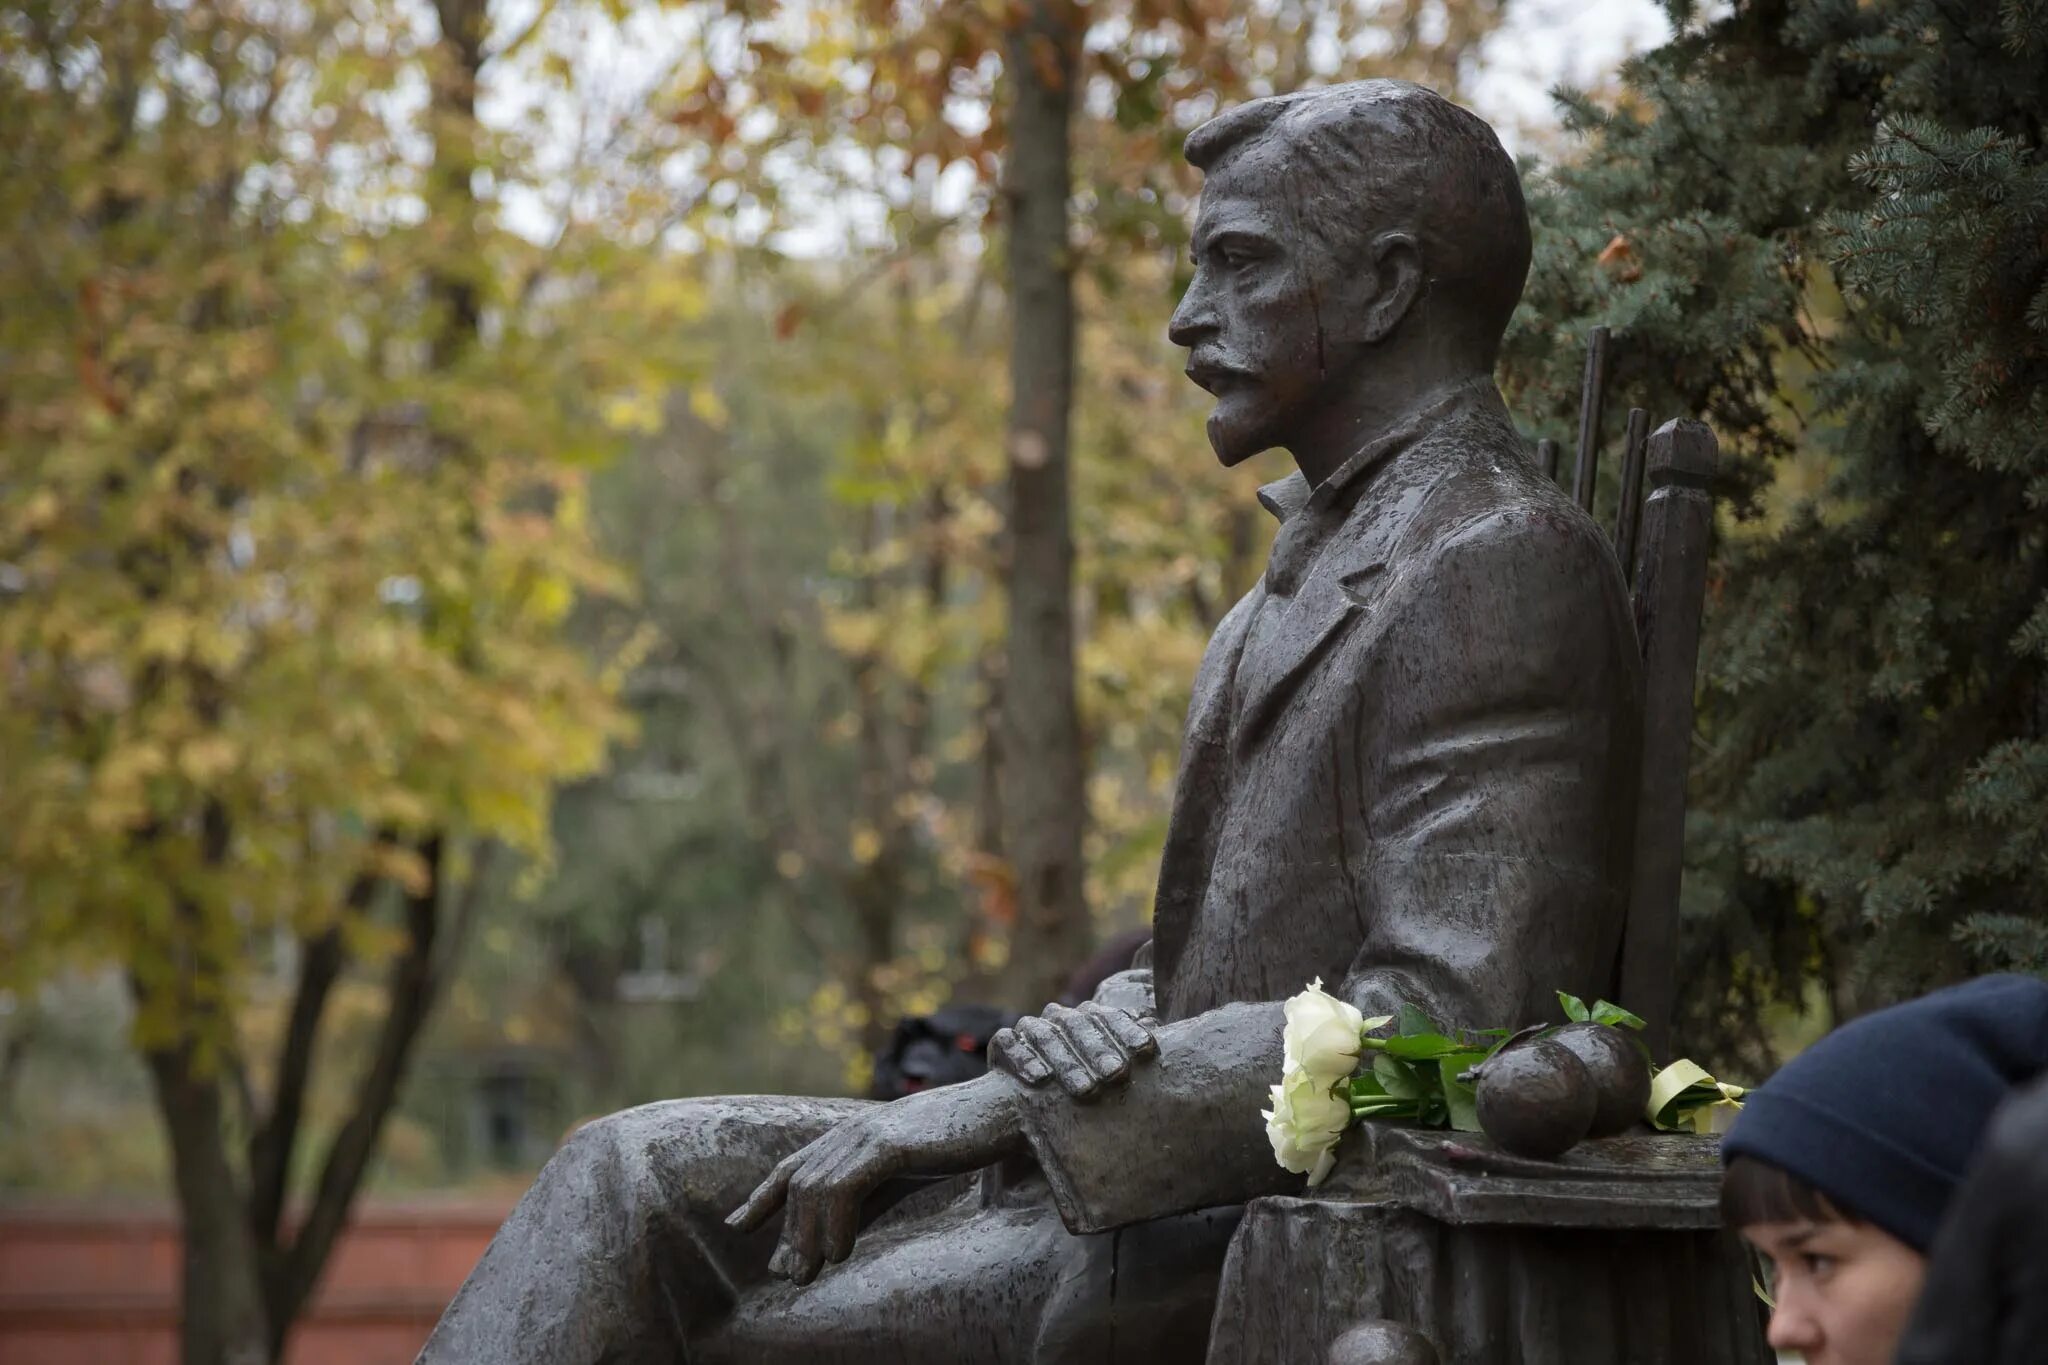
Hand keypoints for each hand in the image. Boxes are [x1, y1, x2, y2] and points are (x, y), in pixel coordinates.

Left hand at [725, 1076, 1023, 1285]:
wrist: (1005, 1110)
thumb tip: (832, 1241)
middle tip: (786, 1274)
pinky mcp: (890, 1143)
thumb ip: (868, 1203)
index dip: (765, 1194)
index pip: (797, 1164)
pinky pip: (846, 1186)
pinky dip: (834, 1223)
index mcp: (857, 1134)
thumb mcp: (904, 1176)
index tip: (738, 1225)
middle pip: (800, 1182)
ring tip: (806, 1274)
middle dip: (786, 1230)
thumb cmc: (960, 1140)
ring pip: (815, 1187)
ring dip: (806, 1236)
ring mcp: (870, 1133)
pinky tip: (839, 1254)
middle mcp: (854, 1130)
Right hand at [989, 1000, 1157, 1099]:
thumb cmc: (1083, 1093)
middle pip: (1079, 1024)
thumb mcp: (1110, 1078)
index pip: (1109, 1016)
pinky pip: (1008, 1044)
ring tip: (1085, 1089)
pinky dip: (1022, 1058)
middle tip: (1117, 1076)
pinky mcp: (1002, 1045)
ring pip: (1045, 1034)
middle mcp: (1059, 1018)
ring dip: (1066, 1061)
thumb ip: (1131, 1056)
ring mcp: (1029, 1029)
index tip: (1148, 1052)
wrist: (1028, 1111)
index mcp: (1088, 1019)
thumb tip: (1163, 1035)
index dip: (1128, 1031)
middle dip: (1099, 1050)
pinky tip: (1040, 1079)